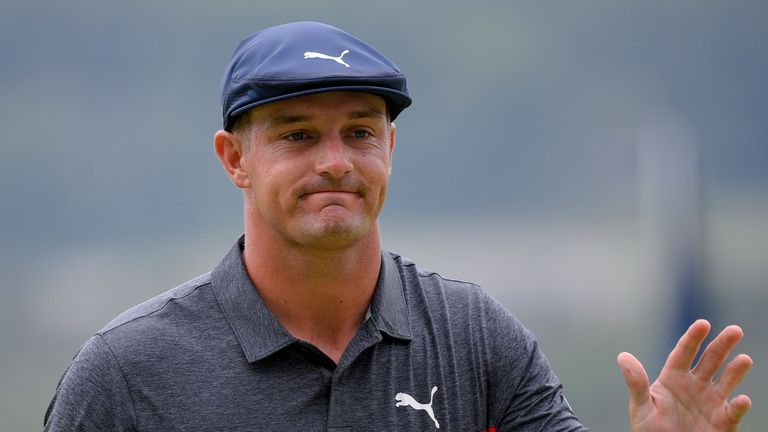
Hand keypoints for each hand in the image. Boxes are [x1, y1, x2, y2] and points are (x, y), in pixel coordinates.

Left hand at [617, 319, 752, 431]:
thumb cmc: (650, 430)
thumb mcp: (641, 407)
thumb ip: (636, 383)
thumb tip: (623, 356)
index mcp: (673, 378)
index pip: (684, 353)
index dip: (693, 338)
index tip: (703, 323)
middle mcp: (694, 385)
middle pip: (710, 360)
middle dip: (722, 345)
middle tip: (735, 330)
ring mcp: (710, 402)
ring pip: (727, 381)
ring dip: (736, 371)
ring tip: (745, 359)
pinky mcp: (722, 421)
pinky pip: (732, 412)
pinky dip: (738, 406)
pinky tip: (741, 400)